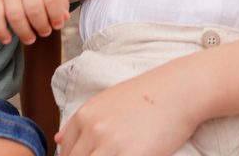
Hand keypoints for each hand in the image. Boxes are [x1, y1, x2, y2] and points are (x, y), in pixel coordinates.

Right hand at [0, 0, 69, 44]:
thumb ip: (61, 0)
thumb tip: (64, 19)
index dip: (56, 15)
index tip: (58, 25)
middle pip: (34, 9)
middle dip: (41, 26)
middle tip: (45, 33)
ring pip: (15, 15)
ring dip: (24, 32)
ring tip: (31, 39)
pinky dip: (0, 31)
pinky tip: (7, 40)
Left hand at [57, 68, 204, 155]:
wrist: (182, 89)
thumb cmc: (150, 94)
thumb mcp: (109, 100)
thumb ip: (81, 121)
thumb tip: (56, 139)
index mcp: (85, 115)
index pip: (65, 151)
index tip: (97, 153)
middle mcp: (93, 129)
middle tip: (115, 150)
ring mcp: (110, 145)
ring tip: (122, 151)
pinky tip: (134, 153)